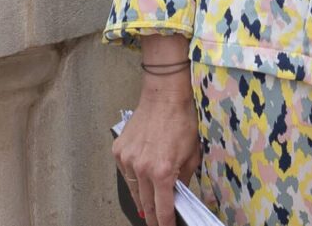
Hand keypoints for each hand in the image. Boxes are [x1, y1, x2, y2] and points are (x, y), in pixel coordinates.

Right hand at [113, 71, 200, 225]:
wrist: (164, 96)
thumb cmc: (182, 121)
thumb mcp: (193, 153)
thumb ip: (184, 178)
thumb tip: (178, 195)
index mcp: (162, 172)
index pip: (162, 208)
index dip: (165, 222)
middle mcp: (141, 169)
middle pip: (145, 202)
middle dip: (152, 215)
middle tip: (156, 222)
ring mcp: (127, 160)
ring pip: (133, 189)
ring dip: (141, 198)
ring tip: (147, 207)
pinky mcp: (118, 151)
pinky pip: (125, 172)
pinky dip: (133, 178)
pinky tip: (141, 180)